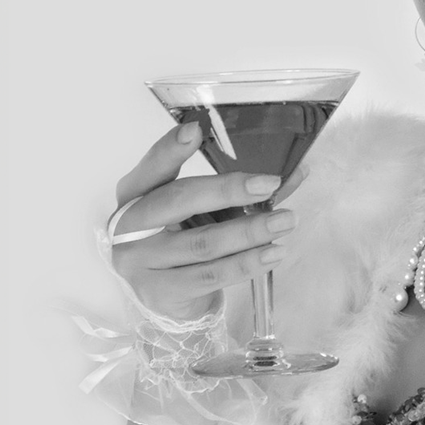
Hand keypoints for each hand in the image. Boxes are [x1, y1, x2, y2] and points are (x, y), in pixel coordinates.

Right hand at [108, 122, 299, 321]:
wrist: (168, 295)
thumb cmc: (186, 237)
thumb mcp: (205, 208)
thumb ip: (241, 190)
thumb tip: (295, 172)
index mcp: (135, 193)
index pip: (152, 167)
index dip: (170, 148)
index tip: (195, 130)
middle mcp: (129, 225)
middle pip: (179, 201)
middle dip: (228, 190)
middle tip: (270, 184)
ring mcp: (140, 261)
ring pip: (203, 243)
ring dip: (250, 231)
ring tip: (286, 221)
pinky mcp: (161, 292)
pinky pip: (211, 276)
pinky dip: (246, 263)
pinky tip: (273, 253)